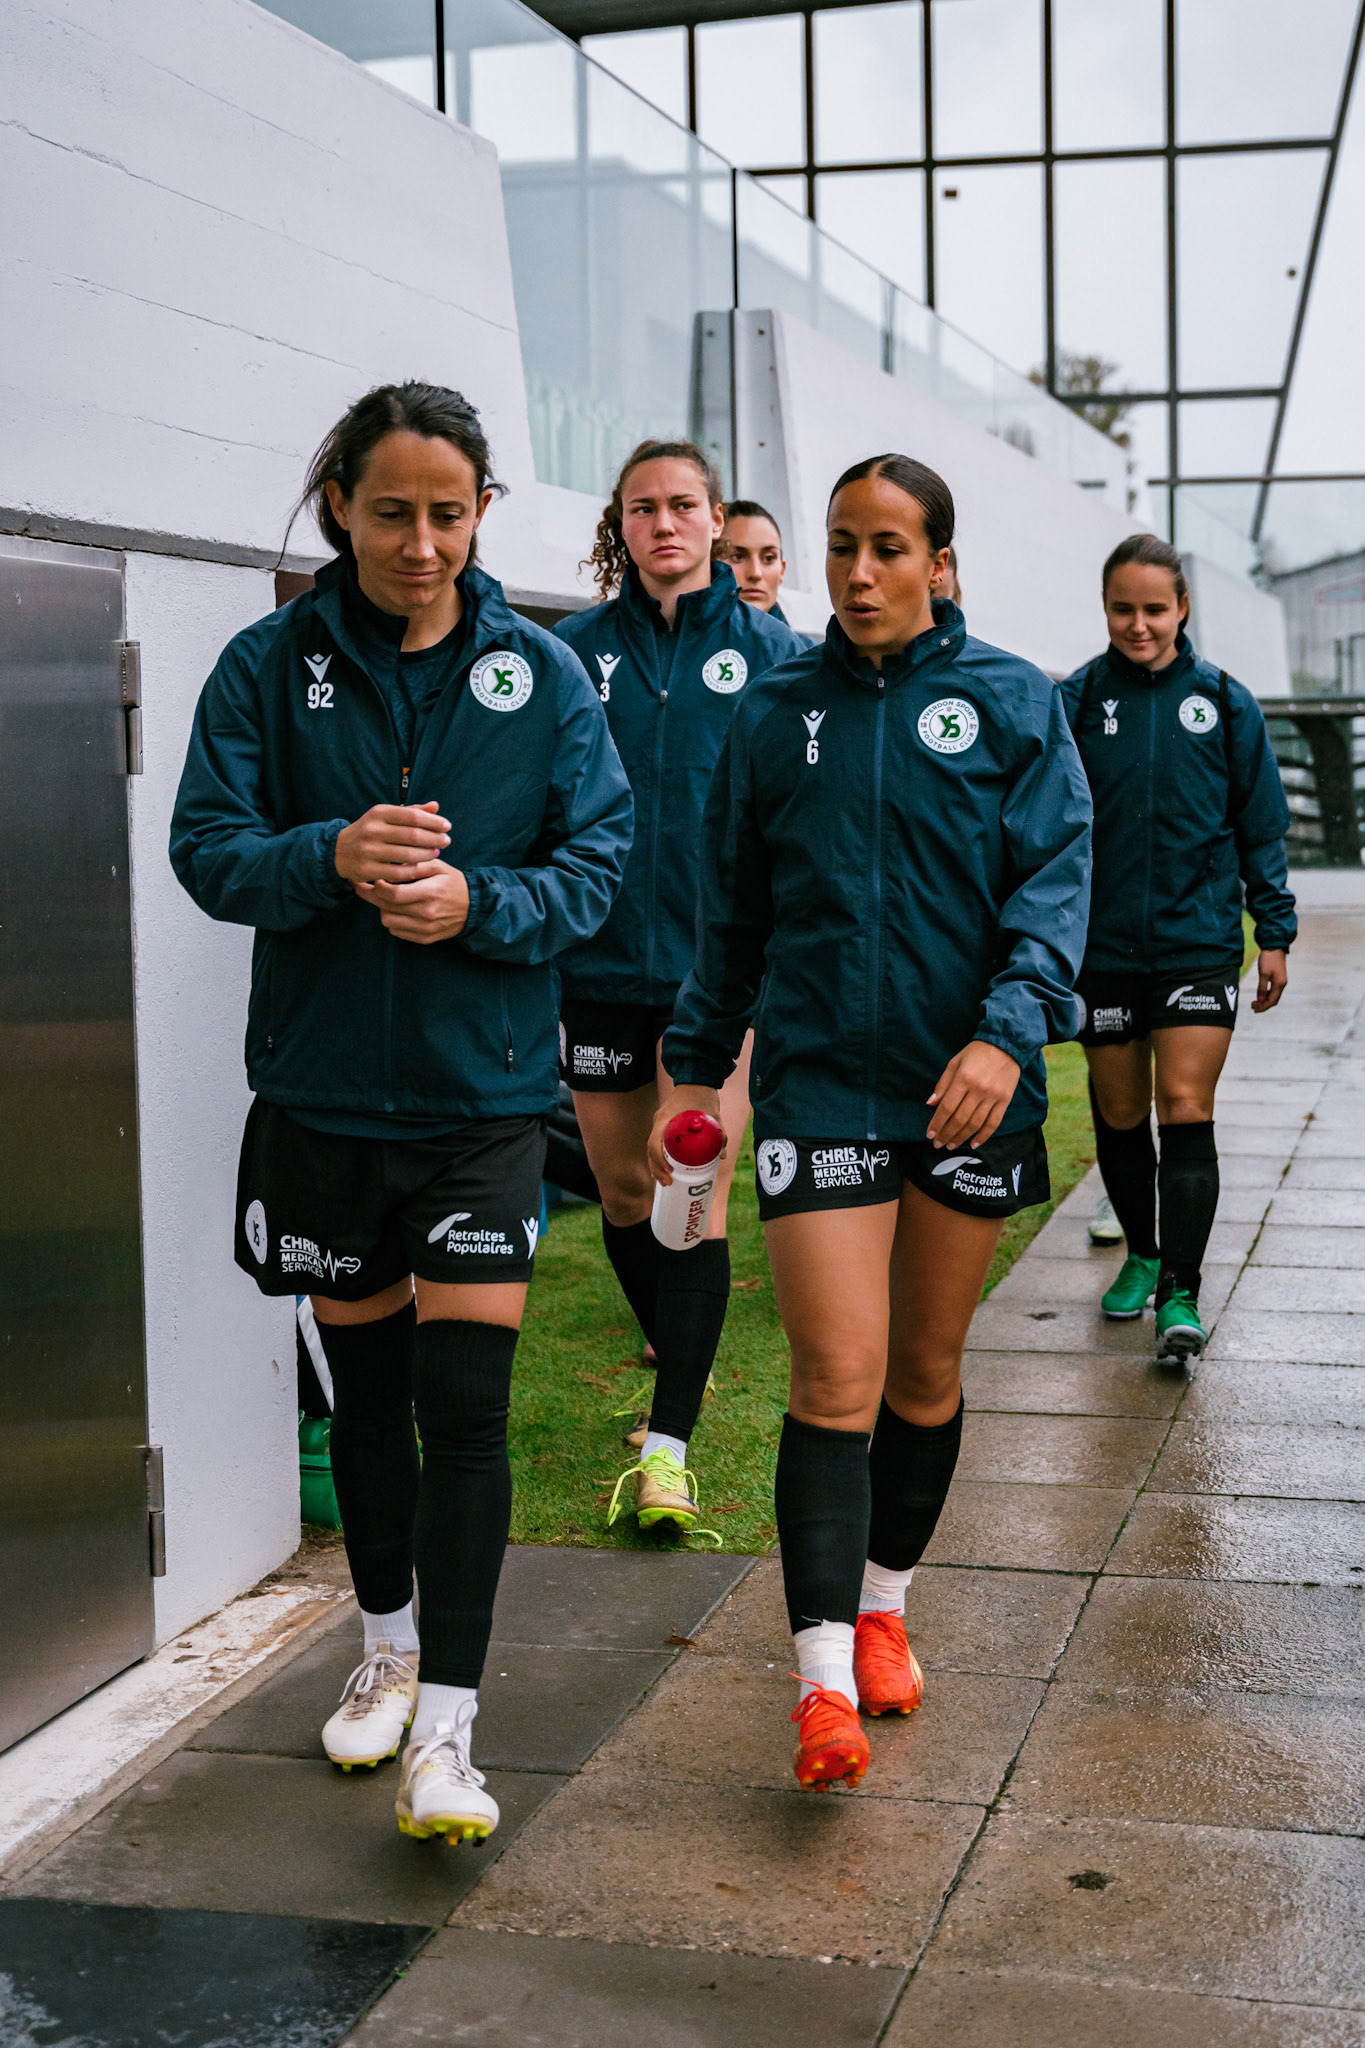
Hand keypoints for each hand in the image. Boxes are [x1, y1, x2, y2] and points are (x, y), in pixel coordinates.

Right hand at [336, 800, 450, 886]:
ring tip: (436, 852)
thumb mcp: (386, 817)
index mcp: (379, 813)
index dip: (434, 822)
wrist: (339, 851)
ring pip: (408, 855)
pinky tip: (421, 865)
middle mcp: (372, 830)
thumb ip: (411, 812)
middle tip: (446, 841)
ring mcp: (369, 851)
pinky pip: (398, 873)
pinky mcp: (367, 869)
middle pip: (413, 835)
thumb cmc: (370, 831)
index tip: (447, 826)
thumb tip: (436, 806)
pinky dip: (414, 869)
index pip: (413, 816)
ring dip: (427, 854)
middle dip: (434, 838)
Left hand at [362, 865, 470, 943]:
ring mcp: (425, 928)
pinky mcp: (424, 938)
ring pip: (388, 921)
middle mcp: (427, 913)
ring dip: (383, 909)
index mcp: (430, 892)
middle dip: (373, 895)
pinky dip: (393, 921)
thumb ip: (414, 865)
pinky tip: (398, 911)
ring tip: (388, 899)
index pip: (393, 894)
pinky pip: (396, 932)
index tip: (376, 879)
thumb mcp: (438, 866)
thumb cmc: (452, 883)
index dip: (378, 887)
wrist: (473, 908)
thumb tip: (390, 869)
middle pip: (386, 907)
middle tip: (368, 886)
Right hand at [648, 1085, 723, 1185]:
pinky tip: (667, 1167)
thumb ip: (719, 1135)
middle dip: (656, 1169)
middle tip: (667, 1183)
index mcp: (665, 1119)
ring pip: (653, 1148)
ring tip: (665, 1181)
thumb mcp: (714, 1115)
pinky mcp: (664, 1123)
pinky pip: (658, 1142)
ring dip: (656, 1165)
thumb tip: (722, 1156)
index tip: (669, 1172)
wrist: (696, 1077)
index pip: (655, 1144)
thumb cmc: (703, 1094)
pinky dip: (660, 1156)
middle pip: (651, 1150)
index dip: (659, 1161)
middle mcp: (659, 1121)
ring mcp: (660, 1122)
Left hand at [927, 1041, 1020, 1148]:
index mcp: (963, 1078)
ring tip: (951, 1145)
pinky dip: (984, 1136)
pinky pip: (994, 1122)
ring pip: (975, 1123)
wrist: (1006, 1044)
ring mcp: (993, 1095)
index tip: (930, 1134)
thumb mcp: (954, 1062)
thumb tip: (930, 1104)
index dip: (937, 1123)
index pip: (947, 1107)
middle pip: (960, 1118)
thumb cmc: (976, 1052)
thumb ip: (942, 1084)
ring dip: (962, 1137)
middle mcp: (978, 1089)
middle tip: (938, 1144)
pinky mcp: (1005, 1100)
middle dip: (946, 1134)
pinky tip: (974, 1144)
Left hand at [1252, 948, 1287, 1012]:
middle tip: (1252, 1007)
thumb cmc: (1268, 959)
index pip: (1272, 1001)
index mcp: (1279, 984)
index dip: (1263, 1007)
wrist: (1274, 947)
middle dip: (1263, 1005)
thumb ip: (1262, 988)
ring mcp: (1281, 981)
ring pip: (1274, 996)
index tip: (1253, 1008)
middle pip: (1273, 1000)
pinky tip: (1260, 995)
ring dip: (1265, 1001)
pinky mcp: (1278, 978)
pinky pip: (1273, 990)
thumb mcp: (1263, 974)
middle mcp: (1282, 984)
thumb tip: (1260, 1000)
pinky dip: (1266, 995)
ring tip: (1255, 1003)